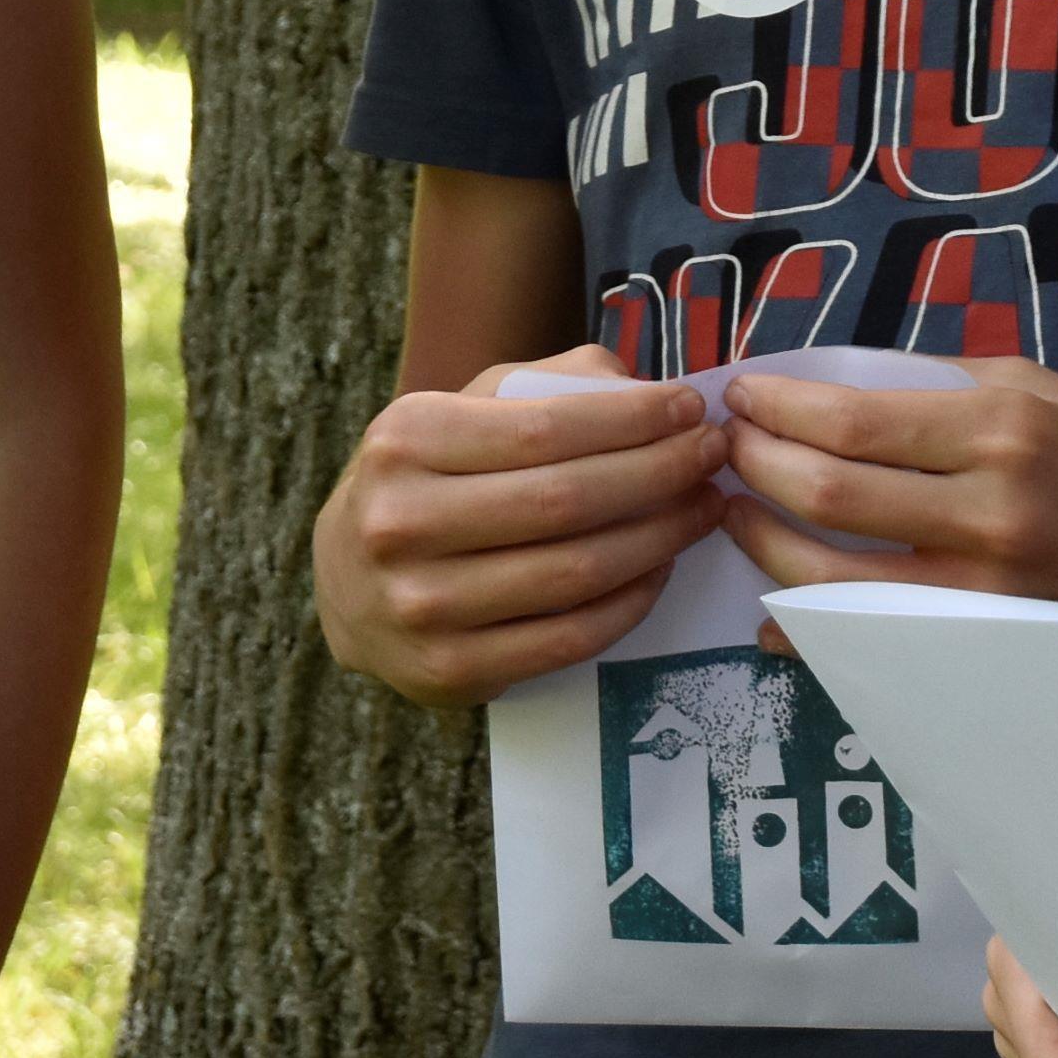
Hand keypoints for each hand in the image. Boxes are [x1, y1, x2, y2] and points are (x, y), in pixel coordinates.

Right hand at [312, 345, 726, 706]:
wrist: (344, 586)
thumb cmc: (426, 484)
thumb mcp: (459, 413)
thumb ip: (547, 387)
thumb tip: (647, 389)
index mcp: (406, 441)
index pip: (544, 426)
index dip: (632, 418)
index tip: (691, 407)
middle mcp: (403, 523)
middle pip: (567, 499)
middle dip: (661, 472)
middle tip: (713, 455)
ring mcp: (424, 605)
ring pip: (576, 571)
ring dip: (659, 537)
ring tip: (702, 508)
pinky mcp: (451, 670)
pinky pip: (569, 637)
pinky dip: (629, 602)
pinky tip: (660, 569)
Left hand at [718, 357, 1057, 676]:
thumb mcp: (1039, 390)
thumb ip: (938, 386)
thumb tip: (828, 388)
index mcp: (1001, 428)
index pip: (852, 421)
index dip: (776, 411)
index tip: (741, 398)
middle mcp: (991, 511)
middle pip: (828, 496)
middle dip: (752, 470)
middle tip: (721, 453)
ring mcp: (987, 593)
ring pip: (834, 581)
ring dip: (764, 546)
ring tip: (734, 516)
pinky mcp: (988, 649)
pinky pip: (873, 646)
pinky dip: (810, 634)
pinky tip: (775, 613)